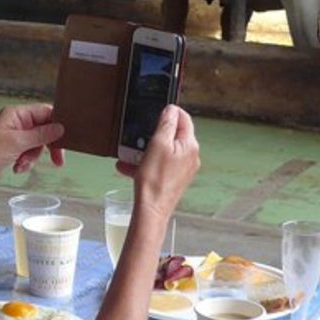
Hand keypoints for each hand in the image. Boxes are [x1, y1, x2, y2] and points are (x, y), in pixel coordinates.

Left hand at [0, 103, 65, 186]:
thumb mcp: (17, 142)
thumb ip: (41, 135)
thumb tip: (60, 128)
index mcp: (16, 114)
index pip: (44, 112)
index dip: (56, 124)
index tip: (64, 138)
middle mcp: (16, 122)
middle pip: (44, 129)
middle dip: (48, 146)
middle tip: (57, 160)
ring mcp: (15, 136)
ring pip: (38, 144)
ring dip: (33, 156)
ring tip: (23, 164)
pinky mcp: (13, 149)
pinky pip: (29, 153)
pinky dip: (26, 161)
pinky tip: (17, 167)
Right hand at [121, 105, 198, 221]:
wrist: (151, 209)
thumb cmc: (155, 179)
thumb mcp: (158, 144)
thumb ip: (166, 124)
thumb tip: (171, 110)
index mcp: (190, 145)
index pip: (184, 119)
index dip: (171, 112)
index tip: (157, 111)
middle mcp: (190, 157)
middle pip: (173, 135)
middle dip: (153, 134)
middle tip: (139, 135)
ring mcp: (182, 169)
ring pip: (163, 151)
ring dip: (145, 150)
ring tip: (129, 153)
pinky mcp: (173, 179)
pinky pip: (159, 165)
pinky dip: (146, 163)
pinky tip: (129, 167)